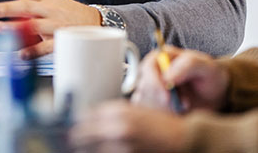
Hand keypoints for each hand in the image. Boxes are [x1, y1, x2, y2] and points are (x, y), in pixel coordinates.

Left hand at [0, 0, 100, 58]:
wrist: (93, 21)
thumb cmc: (62, 7)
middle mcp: (48, 8)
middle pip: (26, 6)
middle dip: (7, 7)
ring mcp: (55, 24)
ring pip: (35, 25)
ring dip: (16, 27)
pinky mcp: (61, 40)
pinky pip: (46, 46)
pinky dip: (33, 51)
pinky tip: (21, 54)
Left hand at [69, 100, 184, 152]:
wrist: (185, 139)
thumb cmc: (161, 124)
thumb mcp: (135, 110)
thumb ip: (111, 114)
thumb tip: (88, 118)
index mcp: (118, 112)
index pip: (83, 115)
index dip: (76, 120)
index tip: (72, 123)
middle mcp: (117, 129)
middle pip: (80, 134)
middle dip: (77, 136)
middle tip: (73, 137)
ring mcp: (121, 147)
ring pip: (88, 149)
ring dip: (85, 147)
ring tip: (85, 145)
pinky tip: (100, 150)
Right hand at [131, 47, 228, 112]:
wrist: (216, 95)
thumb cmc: (210, 76)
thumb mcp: (206, 66)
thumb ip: (187, 65)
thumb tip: (167, 76)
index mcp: (162, 56)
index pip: (147, 67)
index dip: (155, 83)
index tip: (168, 97)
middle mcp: (152, 71)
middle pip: (144, 87)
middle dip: (162, 99)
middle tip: (184, 104)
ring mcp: (150, 88)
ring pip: (145, 102)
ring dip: (164, 108)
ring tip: (184, 106)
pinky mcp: (152, 104)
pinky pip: (147, 113)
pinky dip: (162, 116)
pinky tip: (177, 113)